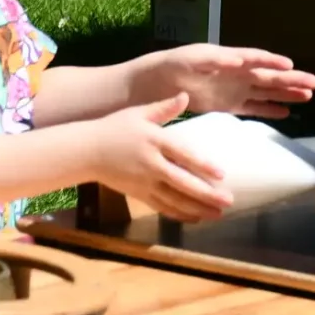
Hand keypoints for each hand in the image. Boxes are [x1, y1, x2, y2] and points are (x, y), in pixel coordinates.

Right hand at [86, 96, 230, 222]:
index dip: (202, 165)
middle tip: (228, 201)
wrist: (86, 151)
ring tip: (217, 214)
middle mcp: (151, 164)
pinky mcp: (139, 194)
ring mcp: (144, 182)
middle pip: (182, 182)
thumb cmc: (114, 128)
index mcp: (154, 141)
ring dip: (197, 208)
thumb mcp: (138, 113)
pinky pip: (162, 207)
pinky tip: (195, 218)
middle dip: (206, 194)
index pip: (183, 154)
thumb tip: (185, 95)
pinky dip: (179, 214)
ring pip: (174, 199)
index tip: (221, 174)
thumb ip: (164, 107)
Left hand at [135, 44, 314, 118]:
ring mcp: (233, 89)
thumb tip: (237, 59)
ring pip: (266, 92)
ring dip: (286, 94)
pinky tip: (286, 112)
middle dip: (290, 80)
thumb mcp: (190, 59)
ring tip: (308, 96)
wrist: (153, 85)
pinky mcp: (227, 105)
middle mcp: (235, 73)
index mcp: (228, 58)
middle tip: (314, 84)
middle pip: (268, 76)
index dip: (273, 62)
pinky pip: (253, 107)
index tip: (291, 66)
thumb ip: (214, 59)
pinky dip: (269, 109)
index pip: (256, 59)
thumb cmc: (170, 67)